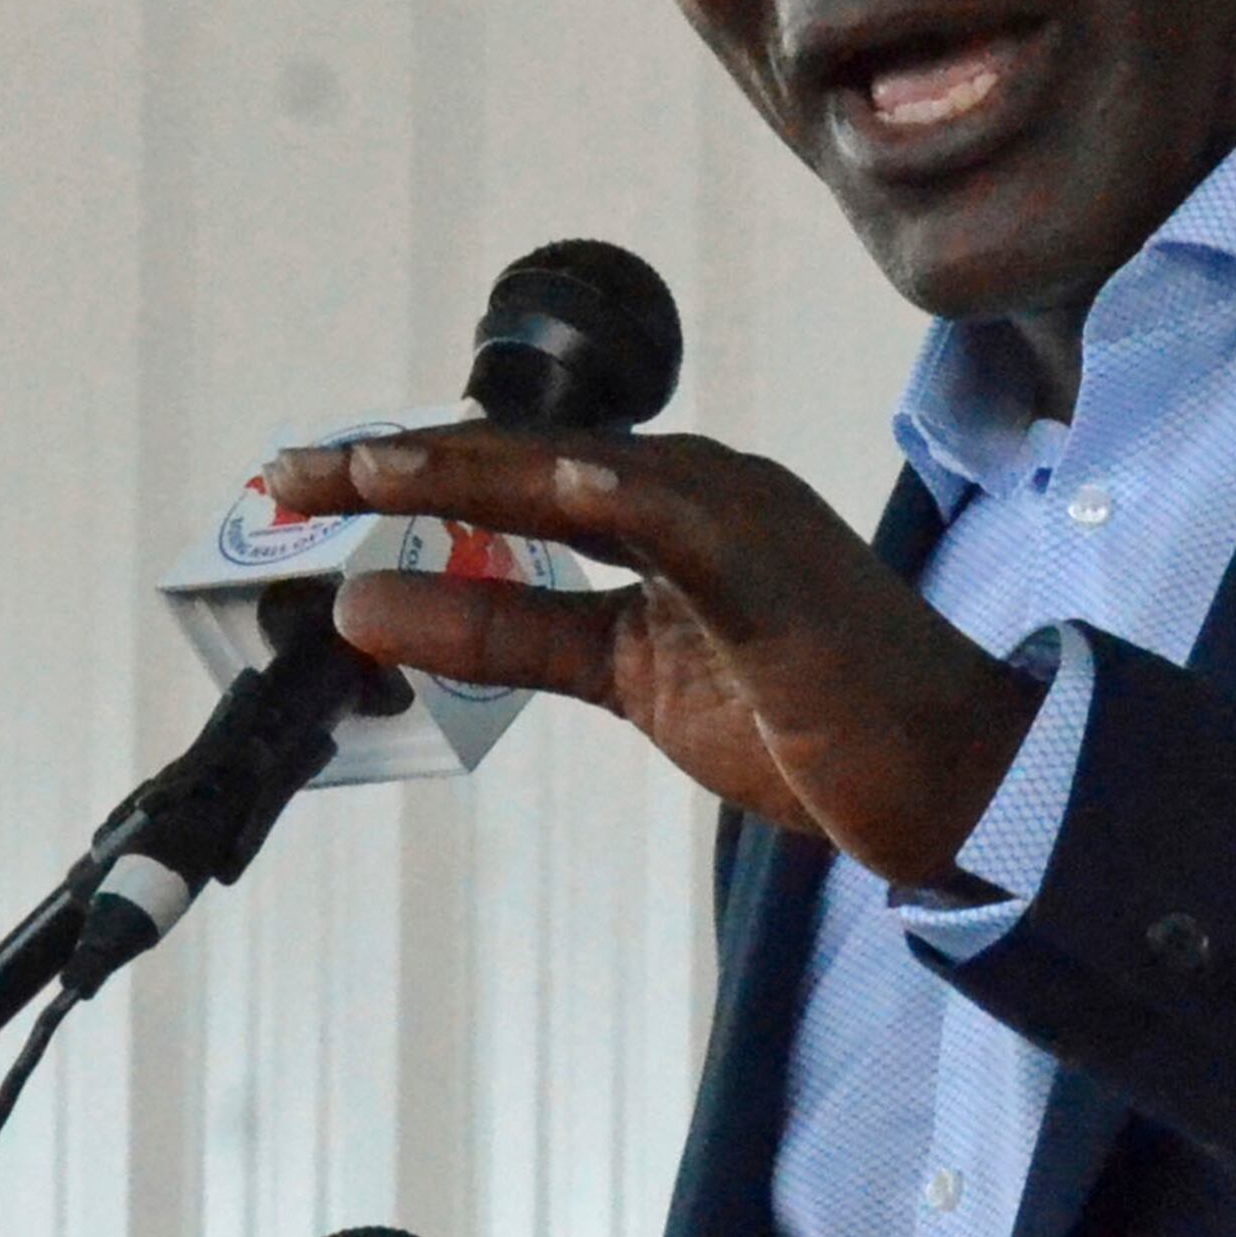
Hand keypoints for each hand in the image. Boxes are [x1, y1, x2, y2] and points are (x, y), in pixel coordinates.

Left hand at [259, 423, 1042, 887]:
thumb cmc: (803, 713)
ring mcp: (745, 525)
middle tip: (283, 476)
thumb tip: (365, 607)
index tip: (292, 487)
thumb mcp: (623, 672)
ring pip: (588, 478)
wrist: (951, 776)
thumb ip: (504, 631)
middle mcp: (698, 490)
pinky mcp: (784, 584)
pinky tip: (562, 487)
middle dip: (399, 465)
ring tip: (369, 473)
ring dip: (475, 471)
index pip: (507, 477)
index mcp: (663, 505)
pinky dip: (631, 502)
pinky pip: (699, 532)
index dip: (398, 477)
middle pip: (524, 460)